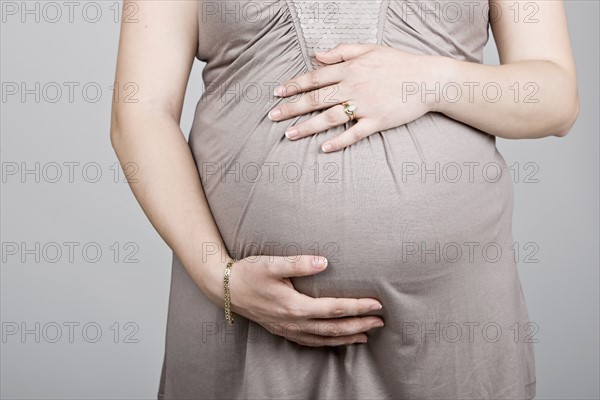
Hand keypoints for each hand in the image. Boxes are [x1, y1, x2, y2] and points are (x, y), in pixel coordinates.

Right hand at [218, 255, 383, 346]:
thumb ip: (299, 263)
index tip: (377, 304)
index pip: (334, 309)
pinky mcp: (282, 330)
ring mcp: (287, 329)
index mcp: (294, 306)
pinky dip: (328, 342)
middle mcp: (293, 322)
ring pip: (324, 339)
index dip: (357, 307)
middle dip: (359, 325)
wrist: (224, 289)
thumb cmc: (248, 273)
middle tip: (381, 321)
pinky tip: (336, 340)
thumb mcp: (272, 264)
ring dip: (347, 337)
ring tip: (366, 334)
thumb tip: (325, 262)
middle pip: (334, 328)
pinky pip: (311, 342)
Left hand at [268, 44, 447, 152]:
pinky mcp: (377, 122)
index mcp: (350, 69)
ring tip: (289, 135)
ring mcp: (365, 106)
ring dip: (307, 127)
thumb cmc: (399, 63)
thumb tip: (317, 55)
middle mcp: (353, 87)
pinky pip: (354, 134)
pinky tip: (323, 149)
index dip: (294, 85)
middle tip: (272, 117)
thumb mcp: (370, 49)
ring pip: (329, 118)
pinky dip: (338, 142)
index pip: (315, 78)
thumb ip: (342, 52)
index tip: (277, 93)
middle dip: (291, 108)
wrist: (429, 79)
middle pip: (315, 99)